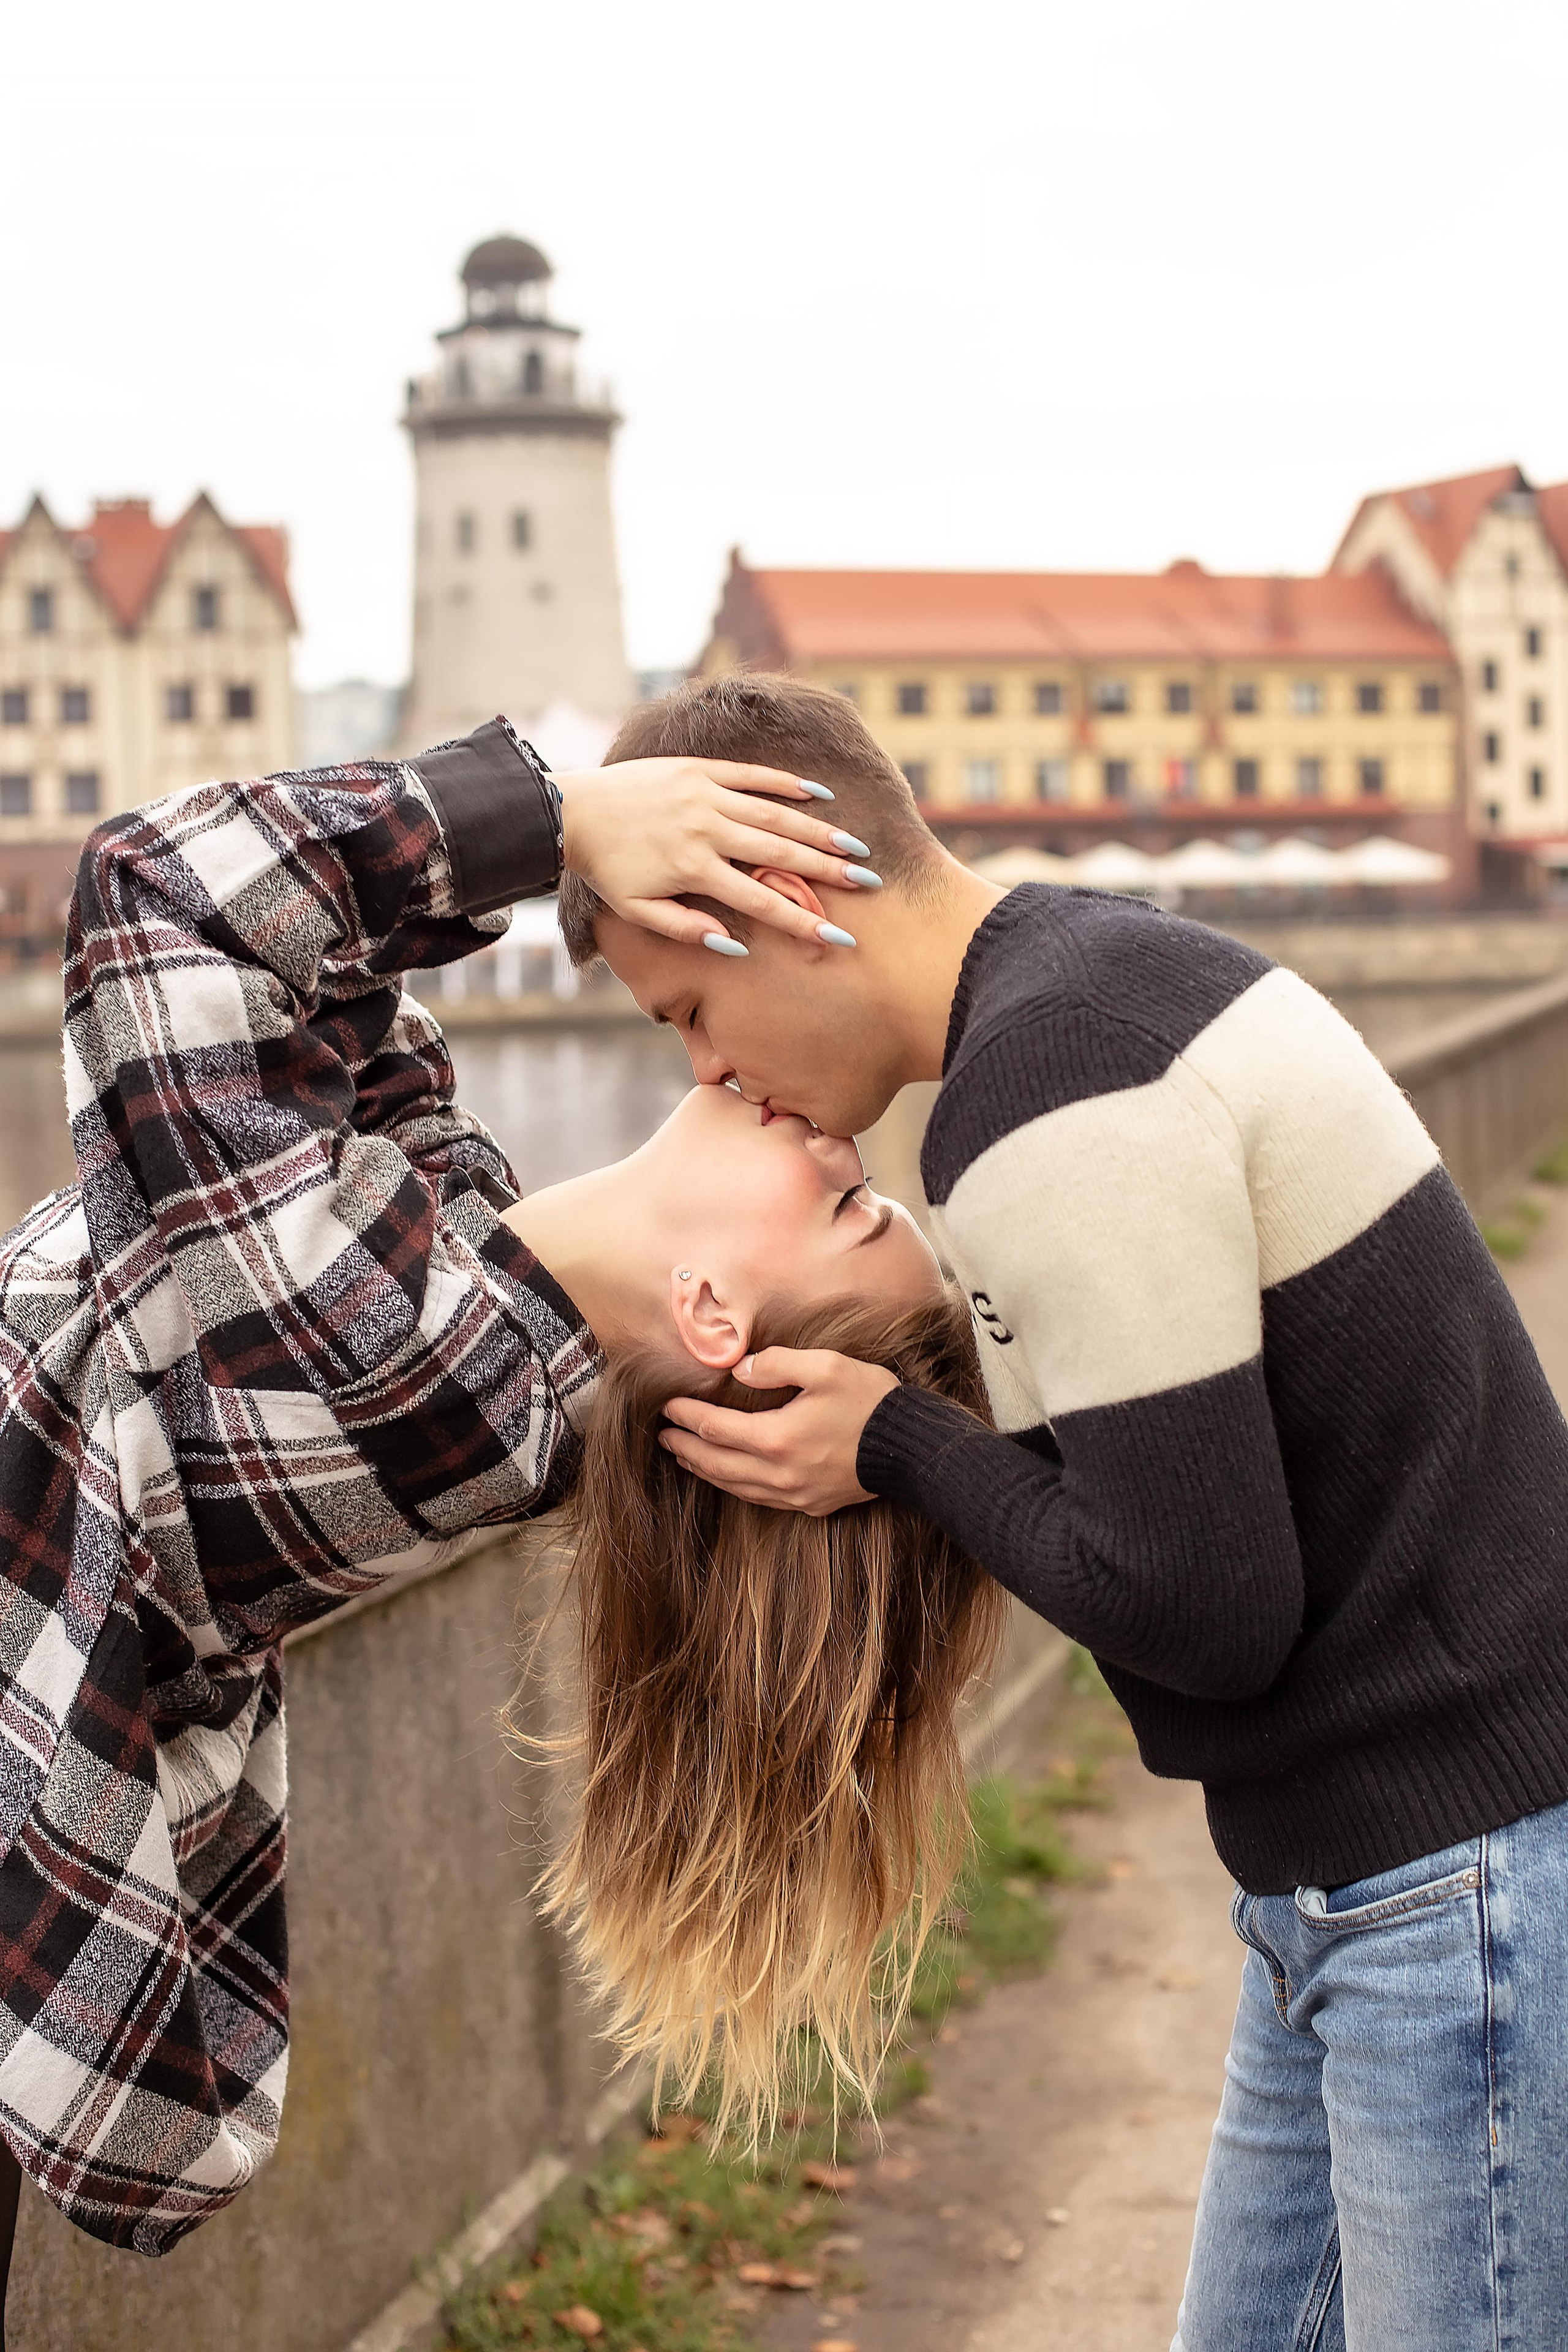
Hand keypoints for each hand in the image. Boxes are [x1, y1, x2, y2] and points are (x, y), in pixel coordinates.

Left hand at [552, 758, 875, 948]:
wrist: (572, 812)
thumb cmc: (608, 869)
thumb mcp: (638, 911)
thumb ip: (687, 930)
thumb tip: (734, 948)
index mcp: (694, 869)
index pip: (761, 900)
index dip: (802, 921)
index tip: (838, 938)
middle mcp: (706, 829)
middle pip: (779, 853)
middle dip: (827, 869)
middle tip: (868, 881)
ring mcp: (704, 794)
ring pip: (772, 812)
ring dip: (817, 828)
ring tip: (854, 844)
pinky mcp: (699, 770)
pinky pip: (750, 775)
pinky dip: (786, 783)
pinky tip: (819, 794)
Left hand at [660, 1348, 898, 1515]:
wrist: (912, 1449)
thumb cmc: (870, 1402)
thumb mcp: (825, 1367)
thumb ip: (777, 1364)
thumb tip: (740, 1370)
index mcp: (777, 1438)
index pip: (715, 1428)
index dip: (686, 1416)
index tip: (667, 1405)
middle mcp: (779, 1473)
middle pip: (716, 1463)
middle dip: (685, 1447)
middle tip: (662, 1435)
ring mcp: (794, 1495)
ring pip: (735, 1486)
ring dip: (705, 1470)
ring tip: (685, 1457)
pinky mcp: (810, 1505)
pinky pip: (759, 1499)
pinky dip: (735, 1486)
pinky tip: (729, 1477)